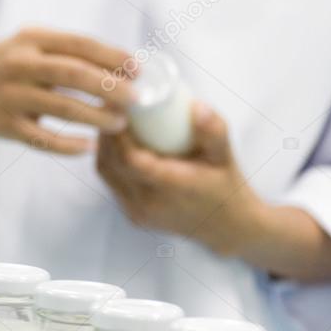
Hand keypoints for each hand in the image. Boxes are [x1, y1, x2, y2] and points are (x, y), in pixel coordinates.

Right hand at [0, 28, 136, 154]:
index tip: (138, 70)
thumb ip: (63, 53)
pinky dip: (69, 145)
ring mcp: (12, 97)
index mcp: (31, 40)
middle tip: (135, 101)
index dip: (113, 57)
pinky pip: (44, 139)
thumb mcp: (26, 47)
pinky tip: (87, 147)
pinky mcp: (6, 126)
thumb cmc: (1, 67)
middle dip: (111, 88)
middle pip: (76, 75)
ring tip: (118, 124)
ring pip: (64, 108)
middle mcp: (20, 65)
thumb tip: (117, 67)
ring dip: (97, 117)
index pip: (81, 45)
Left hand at [96, 102, 265, 255]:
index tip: (117, 105)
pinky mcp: (132, 214)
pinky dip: (109, 159)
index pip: (129, 159)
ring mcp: (136, 212)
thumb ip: (213, 131)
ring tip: (111, 119)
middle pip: (110, 164)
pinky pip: (111, 183)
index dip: (118, 132)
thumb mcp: (225, 156)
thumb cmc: (226, 185)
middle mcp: (147, 204)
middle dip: (106, 133)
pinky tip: (117, 140)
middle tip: (109, 104)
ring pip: (106, 173)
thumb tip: (195, 105)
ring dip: (104, 145)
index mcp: (170, 188)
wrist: (226, 227)